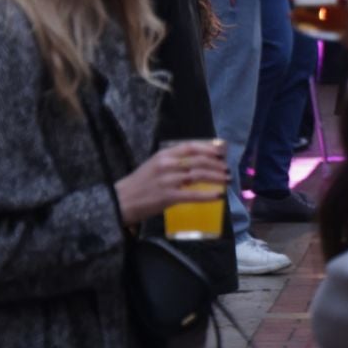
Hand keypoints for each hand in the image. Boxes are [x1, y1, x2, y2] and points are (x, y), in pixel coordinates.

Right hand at [112, 141, 226, 227]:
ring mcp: (168, 180)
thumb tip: (198, 162)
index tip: (222, 152)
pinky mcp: (168, 197)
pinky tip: (218, 195)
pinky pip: (193, 195)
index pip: (191, 147)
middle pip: (199, 161)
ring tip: (226, 180)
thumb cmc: (139, 184)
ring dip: (216, 177)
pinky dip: (208, 195)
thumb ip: (173, 162)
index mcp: (164, 155)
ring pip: (199, 175)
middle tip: (227, 170)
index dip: (209, 148)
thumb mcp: (154, 165)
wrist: (120, 201)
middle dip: (217, 165)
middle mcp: (167, 164)